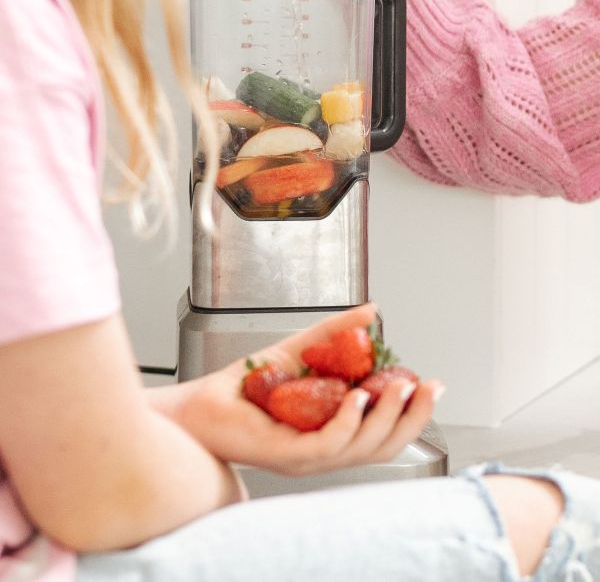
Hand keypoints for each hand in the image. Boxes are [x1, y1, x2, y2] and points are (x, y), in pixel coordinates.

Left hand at [148, 304, 442, 476]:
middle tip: (427, 387)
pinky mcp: (287, 454)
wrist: (201, 406)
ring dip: (387, 416)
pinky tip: (357, 397)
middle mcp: (327, 450)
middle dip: (413, 417)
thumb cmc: (247, 387)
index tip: (433, 384)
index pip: (387, 432)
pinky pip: (328, 443)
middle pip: (386, 445)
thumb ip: (337, 333)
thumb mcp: (302, 349)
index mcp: (335, 432)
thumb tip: (373, 312)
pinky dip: (349, 420)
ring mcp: (309, 456)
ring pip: (363, 446)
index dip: (415, 412)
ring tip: (399, 386)